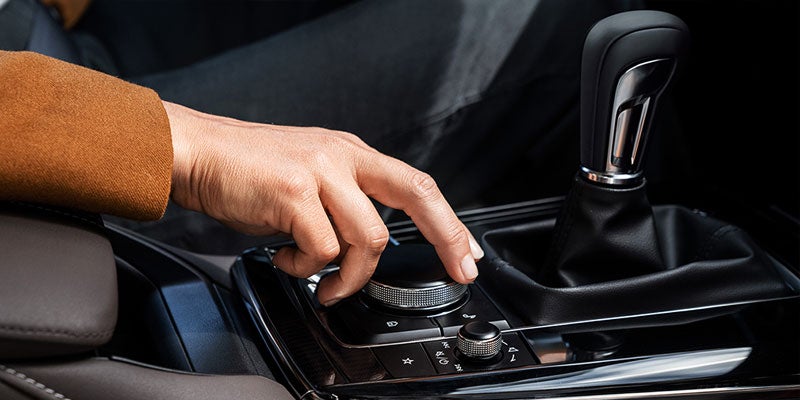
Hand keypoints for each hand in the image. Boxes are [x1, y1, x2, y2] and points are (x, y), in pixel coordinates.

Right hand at [165, 101, 483, 304]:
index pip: (416, 184)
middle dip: (446, 237)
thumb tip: (367, 249)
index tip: (466, 250)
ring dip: (349, 275)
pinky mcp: (293, 192)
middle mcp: (343, 157)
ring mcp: (320, 171)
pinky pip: (321, 251)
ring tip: (323, 283)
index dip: (447, 220)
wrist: (198, 153)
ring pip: (367, 238)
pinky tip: (286, 260)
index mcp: (351, 153)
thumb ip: (343, 205)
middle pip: (416, 194)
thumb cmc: (249, 173)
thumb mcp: (311, 177)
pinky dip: (305, 268)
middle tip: (456, 270)